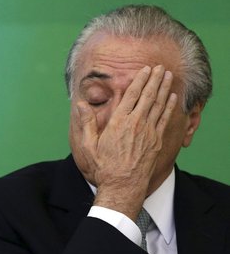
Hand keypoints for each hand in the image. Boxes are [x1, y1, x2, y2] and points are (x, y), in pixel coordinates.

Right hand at [73, 65, 177, 219]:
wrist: (123, 185)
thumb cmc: (104, 166)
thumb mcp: (88, 145)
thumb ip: (86, 122)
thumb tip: (80, 104)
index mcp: (118, 122)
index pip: (131, 95)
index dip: (139, 80)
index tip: (144, 70)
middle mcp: (135, 124)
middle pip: (148, 96)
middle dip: (154, 79)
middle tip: (159, 67)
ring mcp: (148, 132)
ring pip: (159, 105)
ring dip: (164, 89)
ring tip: (168, 76)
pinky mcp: (156, 141)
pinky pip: (165, 119)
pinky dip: (170, 106)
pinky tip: (173, 97)